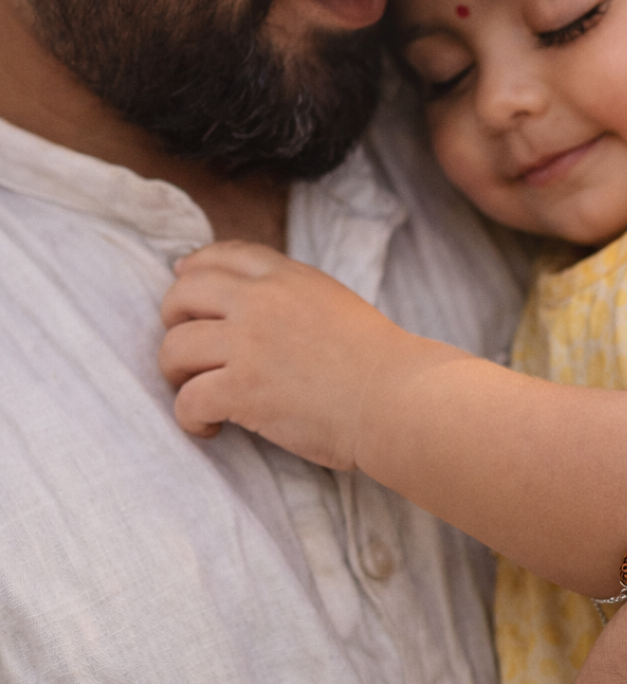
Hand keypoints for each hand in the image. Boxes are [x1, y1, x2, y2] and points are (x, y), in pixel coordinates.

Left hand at [159, 240, 404, 469]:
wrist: (397, 398)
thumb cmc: (380, 363)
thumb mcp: (336, 304)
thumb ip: (294, 295)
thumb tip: (252, 300)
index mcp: (288, 278)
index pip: (223, 255)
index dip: (194, 270)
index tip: (185, 287)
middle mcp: (261, 302)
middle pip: (182, 294)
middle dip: (173, 322)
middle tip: (188, 352)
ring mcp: (248, 343)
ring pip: (174, 348)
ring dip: (176, 374)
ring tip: (198, 393)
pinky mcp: (242, 388)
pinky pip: (186, 399)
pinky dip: (190, 419)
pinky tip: (212, 428)